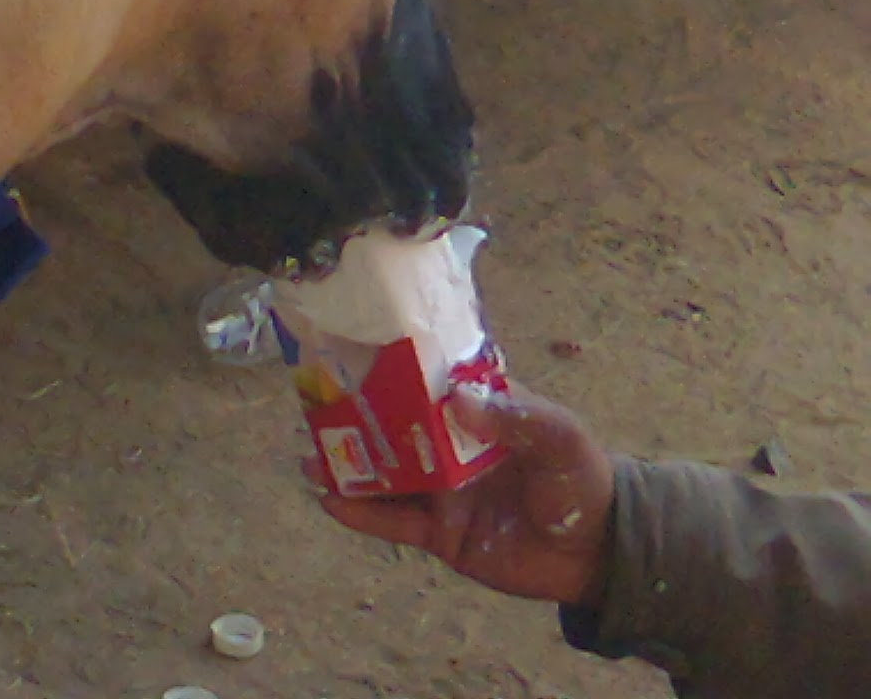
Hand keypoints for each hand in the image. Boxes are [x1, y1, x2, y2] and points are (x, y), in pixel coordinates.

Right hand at [309, 382, 616, 606]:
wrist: (596, 554)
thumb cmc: (581, 481)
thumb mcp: (560, 437)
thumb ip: (516, 417)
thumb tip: (456, 400)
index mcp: (475, 411)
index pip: (427, 382)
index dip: (391, 366)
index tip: (350, 350)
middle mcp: (447, 446)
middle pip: (392, 426)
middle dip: (353, 416)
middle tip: (313, 404)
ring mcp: (438, 490)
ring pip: (383, 474)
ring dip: (346, 465)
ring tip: (309, 456)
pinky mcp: (436, 532)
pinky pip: (392, 521)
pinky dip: (361, 512)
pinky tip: (330, 500)